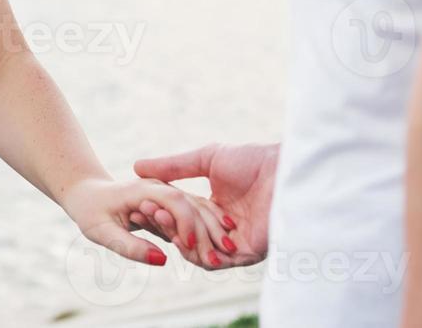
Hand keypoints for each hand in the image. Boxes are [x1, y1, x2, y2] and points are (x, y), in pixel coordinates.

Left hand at [60, 175, 239, 268]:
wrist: (86, 194)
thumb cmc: (90, 212)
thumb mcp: (102, 232)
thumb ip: (131, 247)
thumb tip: (162, 260)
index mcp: (143, 189)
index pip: (175, 200)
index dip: (187, 223)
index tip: (193, 246)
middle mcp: (160, 187)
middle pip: (192, 204)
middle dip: (208, 228)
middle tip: (223, 254)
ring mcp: (168, 192)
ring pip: (198, 208)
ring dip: (214, 228)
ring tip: (230, 251)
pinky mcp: (173, 202)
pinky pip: (195, 212)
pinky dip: (209, 226)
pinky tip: (222, 243)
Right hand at [132, 142, 277, 267]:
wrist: (284, 169)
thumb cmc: (253, 160)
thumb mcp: (206, 159)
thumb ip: (174, 166)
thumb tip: (137, 166)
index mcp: (216, 208)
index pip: (183, 218)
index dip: (163, 212)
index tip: (143, 201)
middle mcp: (224, 229)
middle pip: (188, 236)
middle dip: (167, 225)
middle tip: (149, 211)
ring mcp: (236, 243)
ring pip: (200, 253)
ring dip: (179, 239)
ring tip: (164, 219)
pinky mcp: (248, 253)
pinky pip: (217, 262)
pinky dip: (198, 252)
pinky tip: (183, 237)